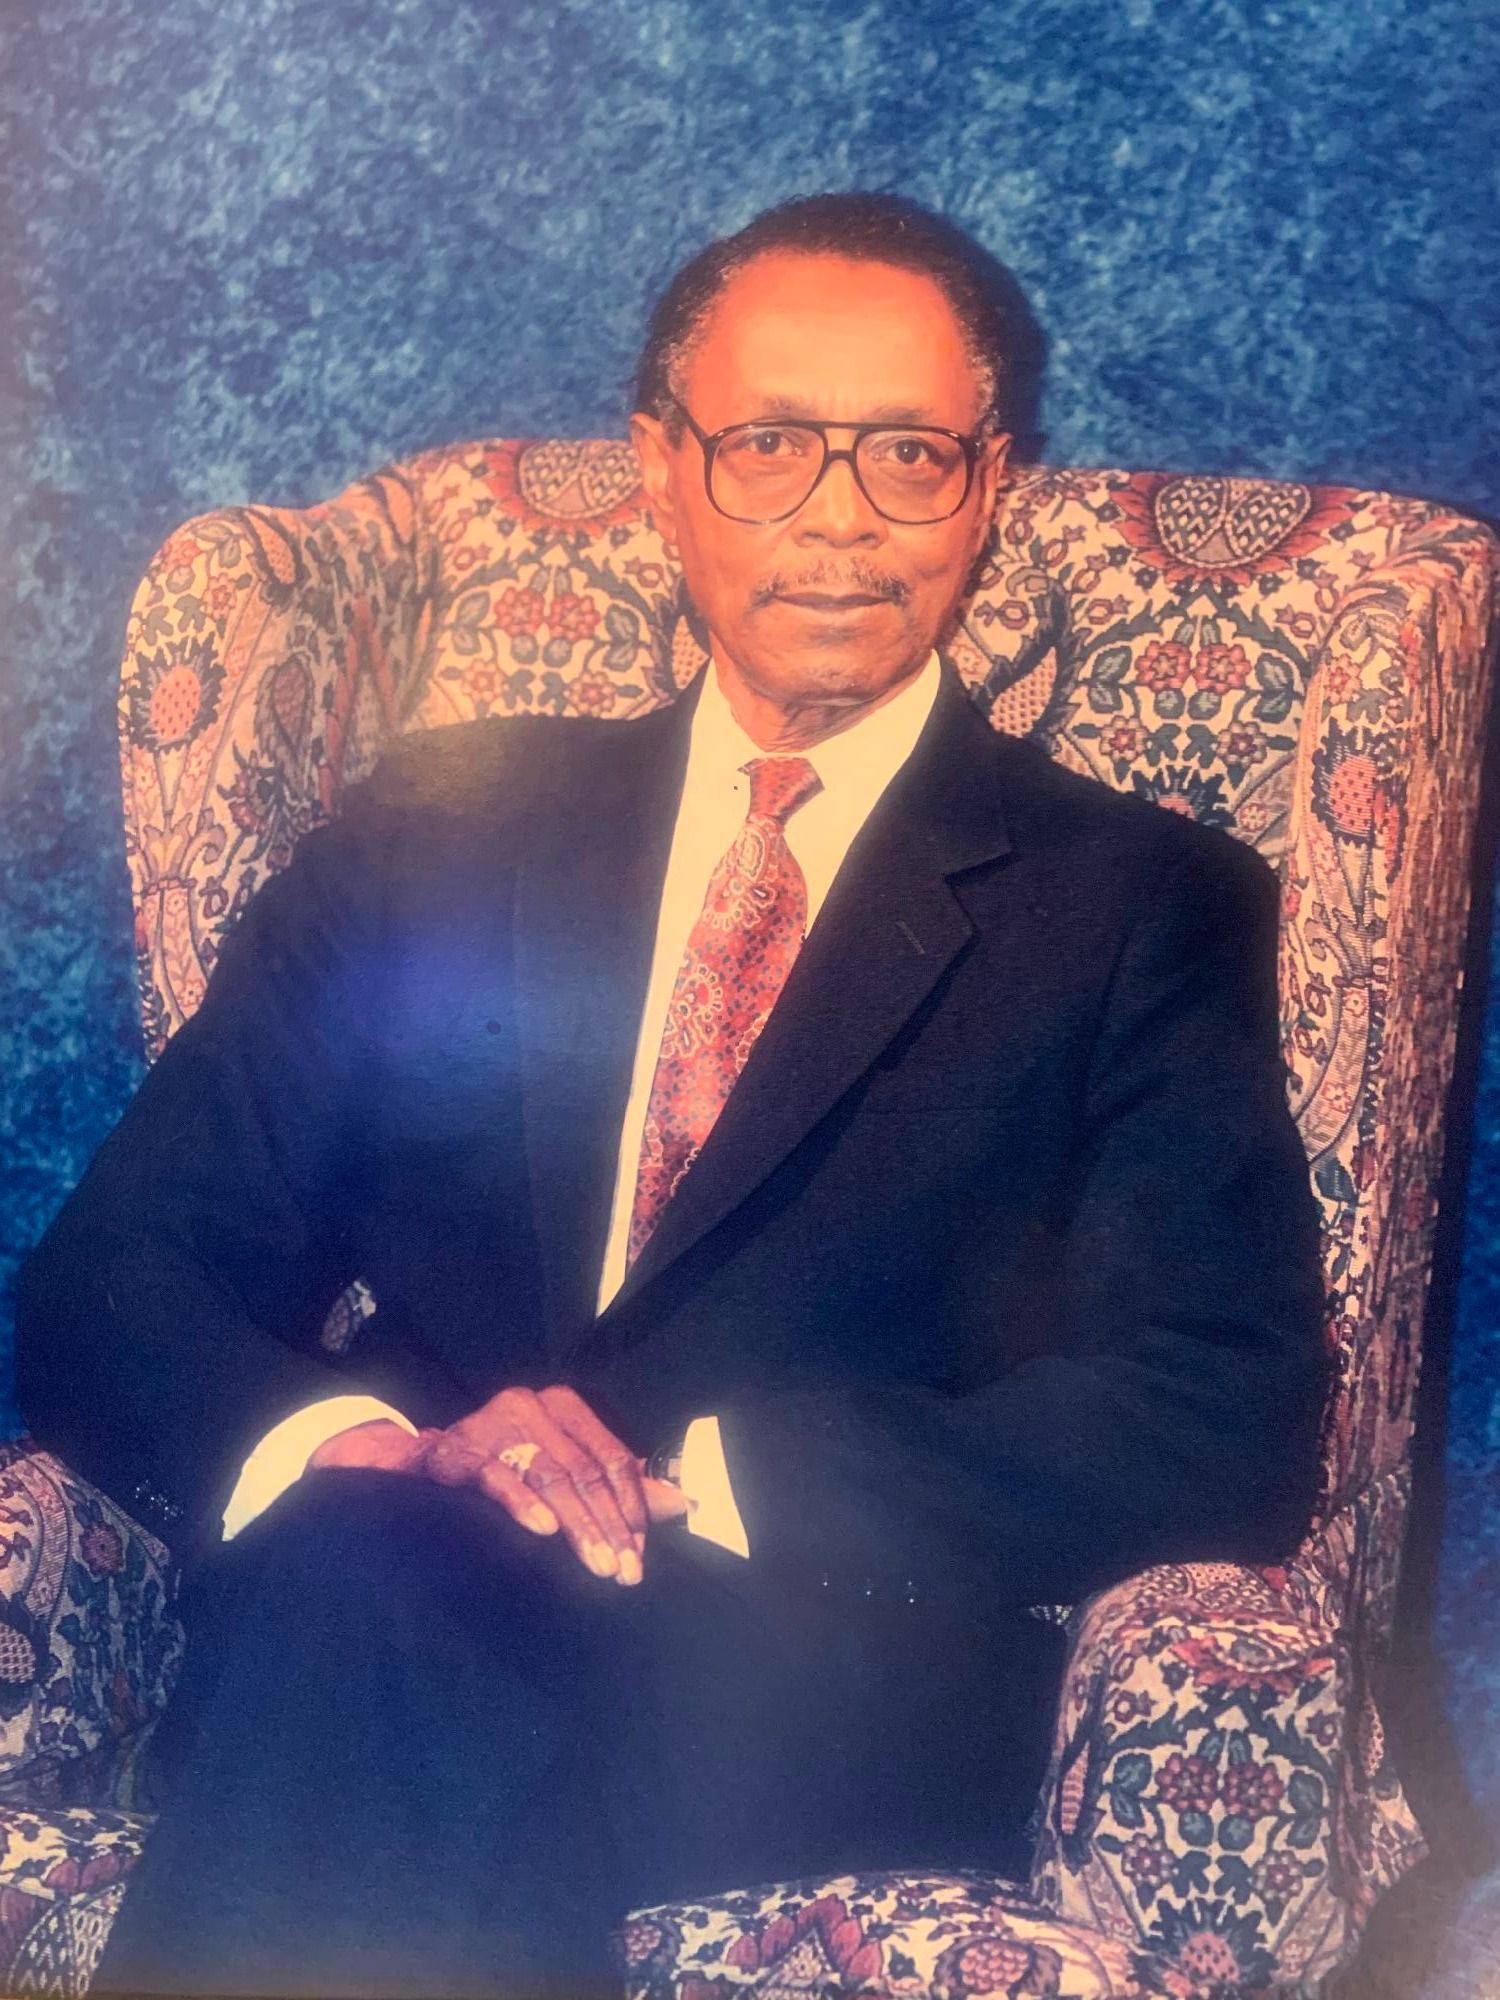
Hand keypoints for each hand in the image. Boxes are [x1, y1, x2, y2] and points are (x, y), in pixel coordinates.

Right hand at [308, 1390, 687, 1583]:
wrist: (412, 1469)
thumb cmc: (497, 1473)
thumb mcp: (558, 1475)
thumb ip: (613, 1486)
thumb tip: (680, 1502)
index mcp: (561, 1406)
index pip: (609, 1457)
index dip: (631, 1505)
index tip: (642, 1551)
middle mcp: (530, 1405)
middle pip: (584, 1471)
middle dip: (609, 1526)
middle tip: (625, 1572)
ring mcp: (491, 1424)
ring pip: (549, 1477)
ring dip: (578, 1526)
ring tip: (599, 1566)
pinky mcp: (455, 1451)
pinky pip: (495, 1476)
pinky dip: (521, 1504)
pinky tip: (544, 1533)